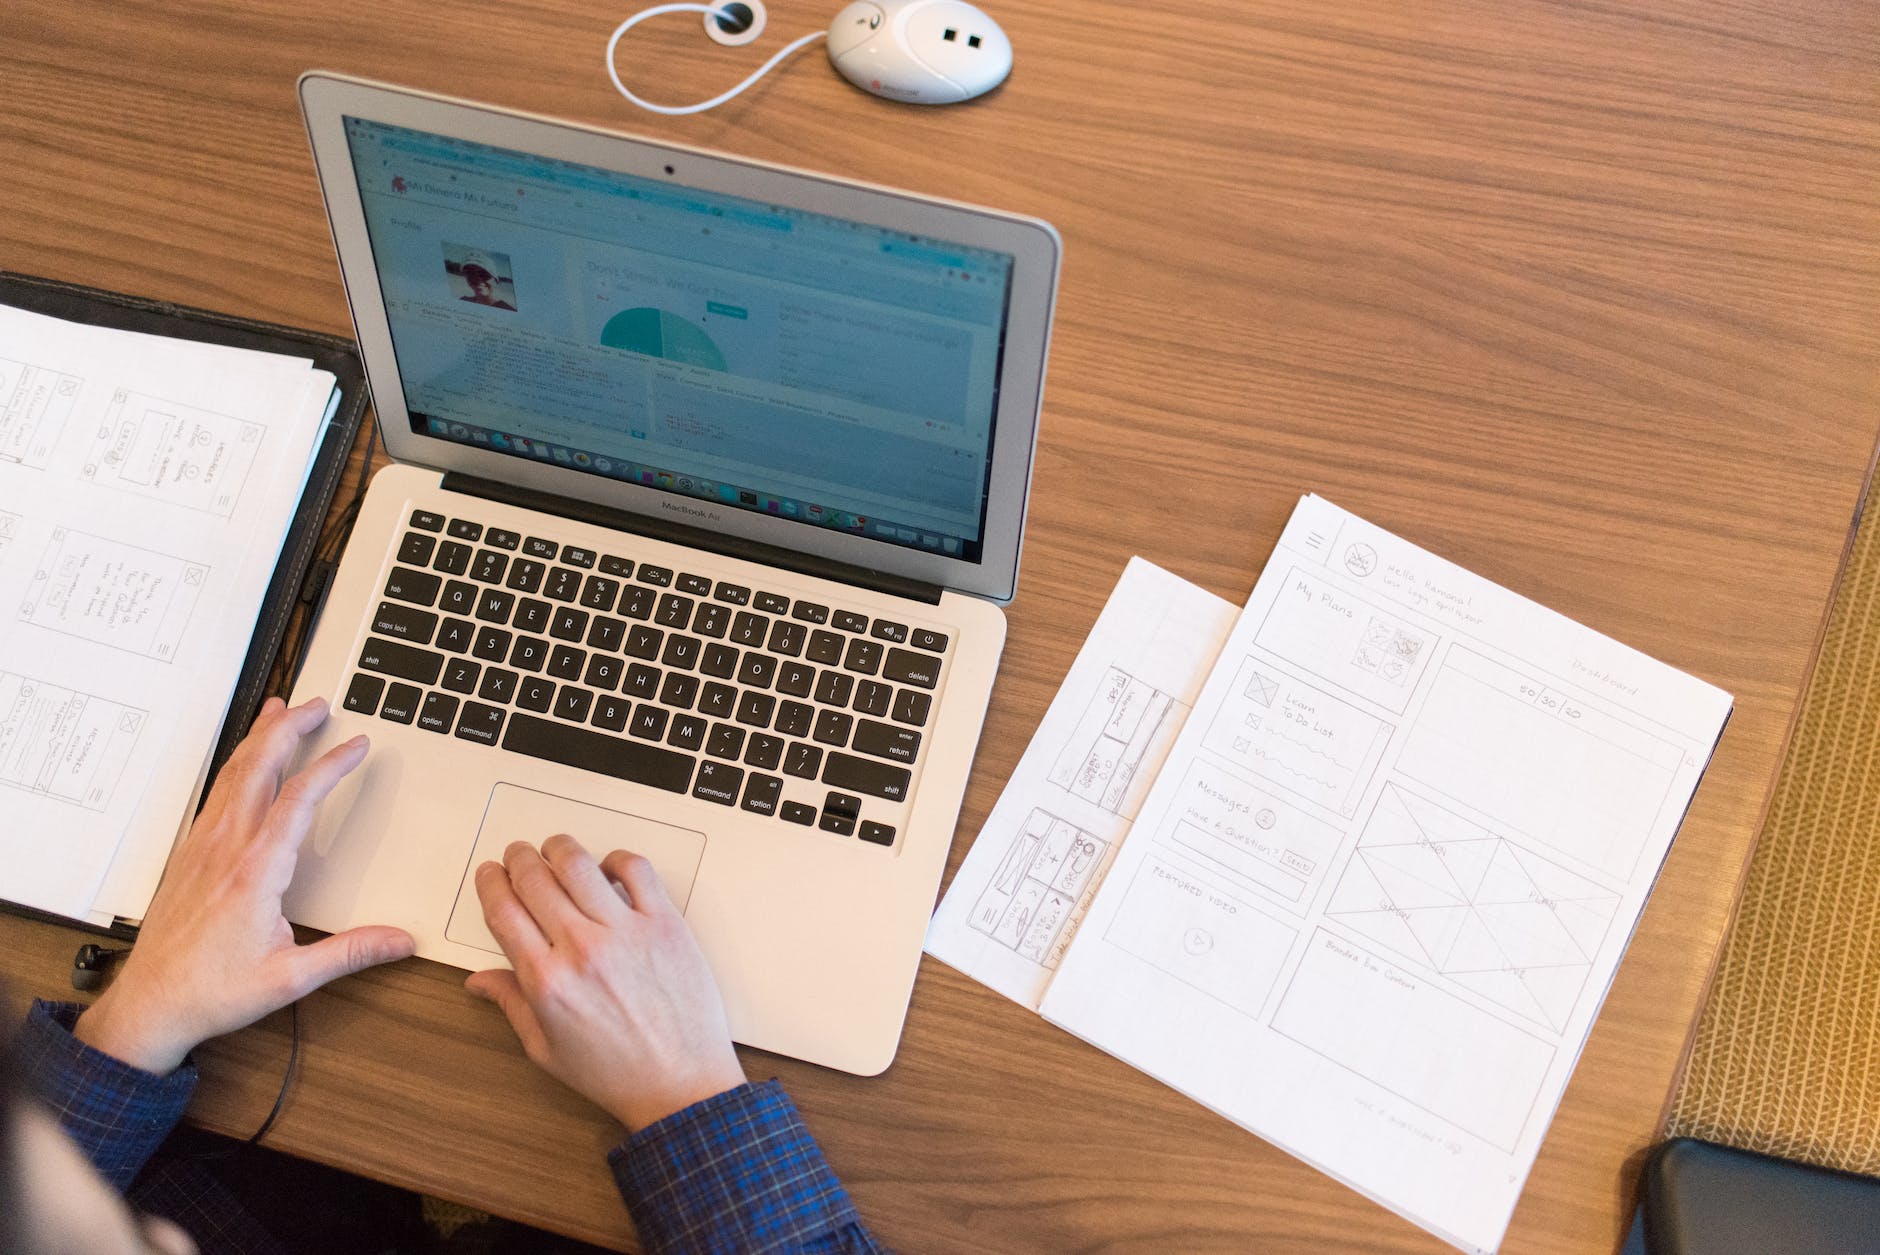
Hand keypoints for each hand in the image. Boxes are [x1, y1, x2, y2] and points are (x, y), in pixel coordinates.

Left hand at [76, 697, 416, 1073]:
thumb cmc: (212, 991)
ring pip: (232, 776)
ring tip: (280, 713)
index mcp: (254, 873)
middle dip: (289, 729)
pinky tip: (244, 763)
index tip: (356, 745)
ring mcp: (202, 848)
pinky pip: (215, 794)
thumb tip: (398, 941)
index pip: (298, 800)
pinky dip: (236, 765)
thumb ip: (349, 954)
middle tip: (317, 705)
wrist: (149, 1005)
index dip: (331, 766)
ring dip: (259, 739)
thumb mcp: (291, 978)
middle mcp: (225, 850)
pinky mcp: (189, 856)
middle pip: (258, 769)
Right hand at [465, 836, 746, 1132]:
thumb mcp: (547, 1050)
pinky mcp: (665, 924)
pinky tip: (608, 868)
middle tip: (518, 855)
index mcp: (546, 980)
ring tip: (555, 849)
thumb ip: (511, 1005)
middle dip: (518, 859)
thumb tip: (479, 980)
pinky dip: (616, 858)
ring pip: (579, 864)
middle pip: (535, 878)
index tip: (490, 874)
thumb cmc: (617, 1073)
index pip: (503, 910)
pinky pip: (636, 870)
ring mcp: (626, 932)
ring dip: (559, 848)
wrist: (680, 1084)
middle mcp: (582, 949)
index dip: (490, 883)